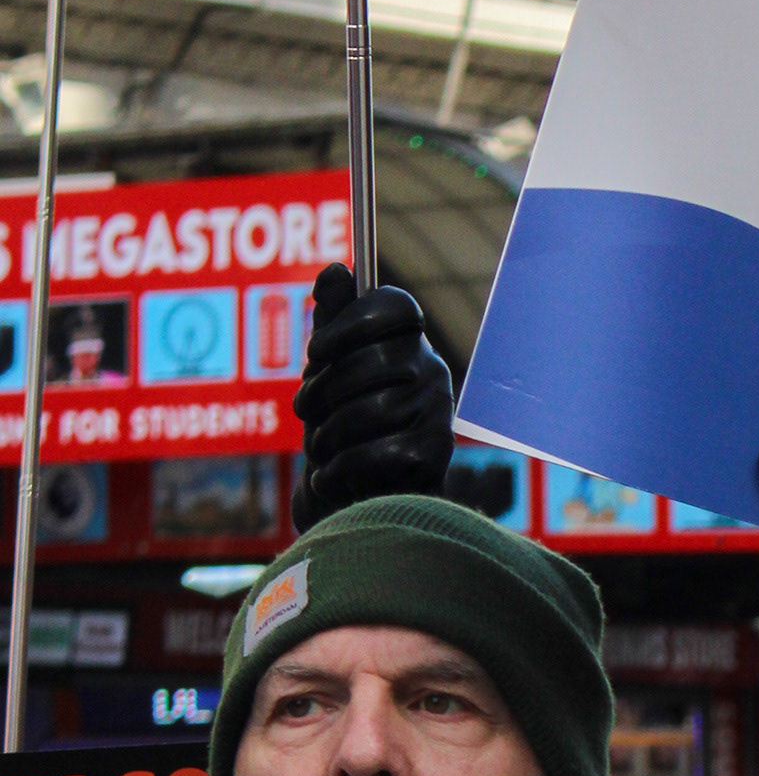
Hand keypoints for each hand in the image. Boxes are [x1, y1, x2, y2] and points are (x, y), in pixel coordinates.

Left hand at [291, 264, 454, 532]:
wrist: (362, 504)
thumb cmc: (345, 433)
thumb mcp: (330, 375)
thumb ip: (332, 325)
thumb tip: (334, 271)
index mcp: (409, 343)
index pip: (395, 305)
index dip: (349, 323)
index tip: (317, 352)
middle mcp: (433, 370)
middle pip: (371, 359)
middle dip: (321, 390)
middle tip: (304, 411)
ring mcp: (437, 412)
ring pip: (367, 410)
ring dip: (326, 436)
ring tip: (321, 449)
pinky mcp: (434, 455)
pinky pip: (372, 452)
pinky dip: (337, 471)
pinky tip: (331, 477)